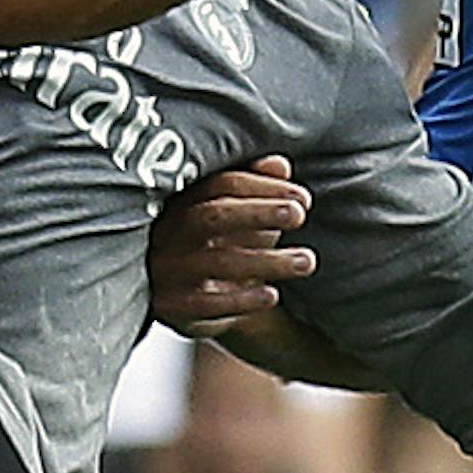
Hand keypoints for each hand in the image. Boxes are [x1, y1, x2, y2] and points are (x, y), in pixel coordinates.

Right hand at [147, 156, 316, 334]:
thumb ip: (258, 185)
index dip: (264, 188)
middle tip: (299, 215)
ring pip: (216, 261)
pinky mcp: (170, 306)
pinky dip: (241, 300)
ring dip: (266, 261)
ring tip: (306, 262)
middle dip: (259, 213)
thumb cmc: (221, 242)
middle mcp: (169, 231)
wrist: (188, 296)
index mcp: (183, 199)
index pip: (222, 185)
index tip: (302, 199)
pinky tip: (272, 295)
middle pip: (212, 216)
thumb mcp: (240, 212)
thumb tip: (278, 166)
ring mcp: (166, 269)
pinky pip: (204, 304)